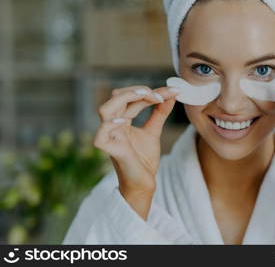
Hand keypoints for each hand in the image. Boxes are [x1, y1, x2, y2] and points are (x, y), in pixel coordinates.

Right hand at [93, 85, 178, 217]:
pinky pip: (101, 137)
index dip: (150, 92)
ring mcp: (111, 138)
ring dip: (126, 98)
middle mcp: (113, 126)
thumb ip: (159, 113)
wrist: (144, 185)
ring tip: (147, 96)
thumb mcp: (153, 131)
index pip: (130, 97)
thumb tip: (171, 94)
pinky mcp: (112, 152)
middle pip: (116, 97)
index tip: (172, 91)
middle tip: (161, 95)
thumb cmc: (144, 160)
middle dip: (138, 90)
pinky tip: (123, 121)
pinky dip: (109, 126)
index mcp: (121, 120)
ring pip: (105, 110)